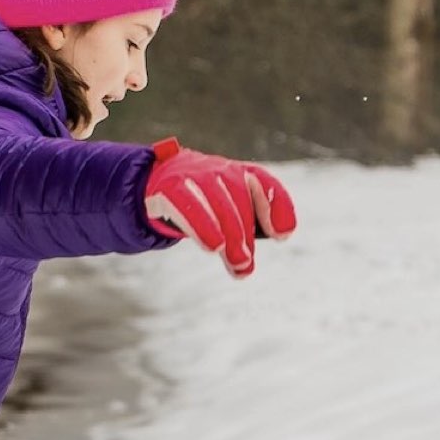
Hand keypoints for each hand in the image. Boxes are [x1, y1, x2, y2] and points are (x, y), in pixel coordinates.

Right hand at [142, 138, 296, 277]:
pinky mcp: (171, 187)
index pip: (264, 182)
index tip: (282, 235)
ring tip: (236, 262)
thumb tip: (244, 268)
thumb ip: (240, 236)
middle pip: (240, 198)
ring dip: (230, 234)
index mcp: (240, 174)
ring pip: (217, 201)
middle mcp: (221, 171)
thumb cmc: (202, 203)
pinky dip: (203, 226)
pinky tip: (213, 246)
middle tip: (246, 264)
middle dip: (246, 235)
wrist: (158, 182)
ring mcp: (195, 176)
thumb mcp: (226, 215)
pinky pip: (188, 204)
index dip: (277, 206)